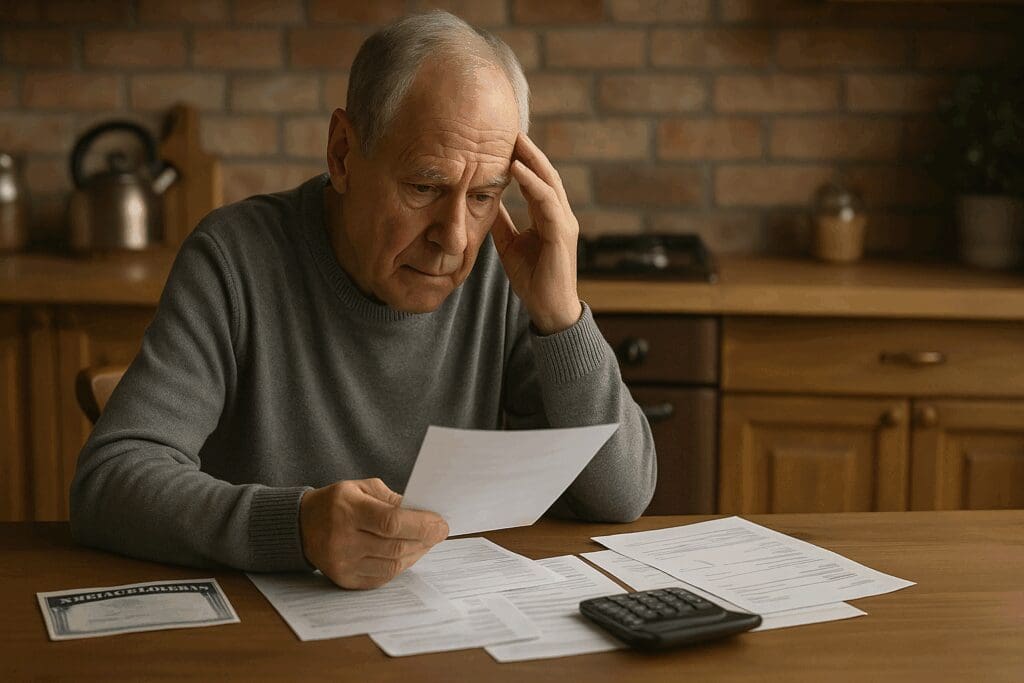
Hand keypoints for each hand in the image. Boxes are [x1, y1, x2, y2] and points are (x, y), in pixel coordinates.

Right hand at [299, 478, 448, 588]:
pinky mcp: (345, 580)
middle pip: (395, 547)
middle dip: (424, 540)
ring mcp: (342, 563)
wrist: (302, 526)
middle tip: (439, 532)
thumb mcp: (361, 488)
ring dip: (415, 554)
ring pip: (392, 566)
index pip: (391, 522)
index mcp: (347, 510)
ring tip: (425, 542)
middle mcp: (342, 540)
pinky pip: (382, 578)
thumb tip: (423, 514)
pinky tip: (407, 554)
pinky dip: (400, 566)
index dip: (421, 525)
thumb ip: (392, 499)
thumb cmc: (337, 502)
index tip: (441, 524)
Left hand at [491, 132, 582, 334]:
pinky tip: (517, 170)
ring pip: (549, 182)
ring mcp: (564, 222)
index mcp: (549, 216)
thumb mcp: (509, 244)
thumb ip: (502, 221)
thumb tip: (485, 200)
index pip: (537, 180)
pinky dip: (533, 183)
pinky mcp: (562, 233)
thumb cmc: (533, 279)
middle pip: (546, 174)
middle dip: (529, 152)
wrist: (548, 309)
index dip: (523, 160)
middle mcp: (560, 215)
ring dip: (532, 161)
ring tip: (515, 142)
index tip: (505, 141)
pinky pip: (548, 201)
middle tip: (511, 129)